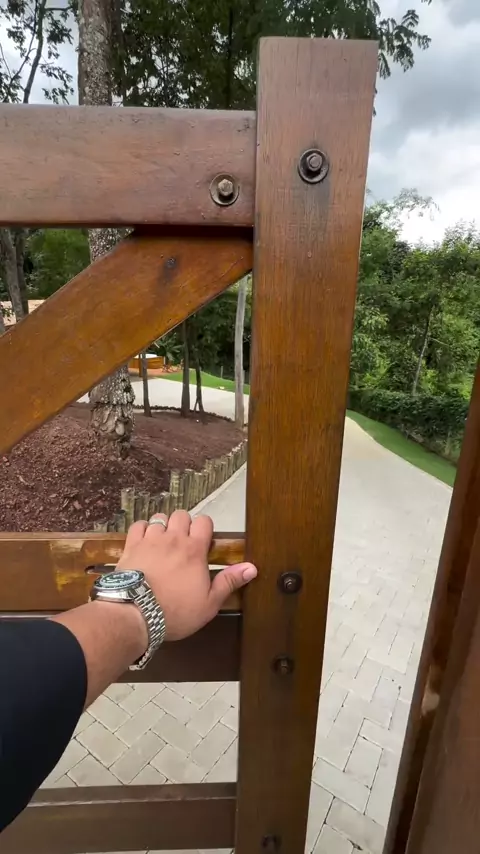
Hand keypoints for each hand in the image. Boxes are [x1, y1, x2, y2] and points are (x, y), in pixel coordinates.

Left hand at [116, 510, 256, 640]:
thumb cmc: (176, 611)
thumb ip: (229, 581)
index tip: (203, 542)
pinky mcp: (131, 546)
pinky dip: (142, 530)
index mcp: (194, 549)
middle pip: (181, 515)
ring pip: (159, 518)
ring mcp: (150, 540)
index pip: (204, 521)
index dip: (204, 529)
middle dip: (183, 525)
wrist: (136, 614)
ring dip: (163, 526)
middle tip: (183, 543)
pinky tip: (144, 542)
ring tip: (163, 542)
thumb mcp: (209, 603)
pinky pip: (138, 526)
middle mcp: (173, 538)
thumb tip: (251, 567)